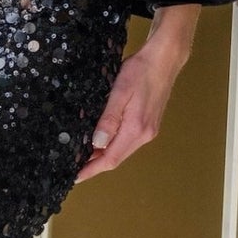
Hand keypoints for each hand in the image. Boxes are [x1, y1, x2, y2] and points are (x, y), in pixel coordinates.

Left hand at [73, 21, 193, 182]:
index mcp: (136, 129)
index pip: (111, 158)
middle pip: (117, 158)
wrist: (164, 60)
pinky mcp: (149, 124)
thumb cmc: (141, 71)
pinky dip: (113, 145)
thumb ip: (109, 119)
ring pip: (122, 150)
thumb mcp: (120, 92)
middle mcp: (145, 134)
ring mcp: (149, 130)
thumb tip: (97, 143)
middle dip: (95, 165)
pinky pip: (128, 141)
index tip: (75, 177)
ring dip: (104, 155)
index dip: (92, 169)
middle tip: (74, 166)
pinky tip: (101, 141)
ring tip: (83, 155)